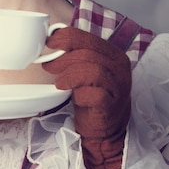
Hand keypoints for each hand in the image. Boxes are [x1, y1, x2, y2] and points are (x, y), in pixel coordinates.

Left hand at [43, 27, 131, 168]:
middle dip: (64, 58)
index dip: (65, 38)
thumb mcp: (84, 70)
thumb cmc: (91, 97)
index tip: (50, 43)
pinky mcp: (112, 104)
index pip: (87, 38)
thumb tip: (51, 40)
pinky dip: (79, 94)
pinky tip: (74, 97)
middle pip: (88, 52)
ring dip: (70, 75)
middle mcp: (119, 66)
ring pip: (92, 69)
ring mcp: (118, 85)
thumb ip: (75, 55)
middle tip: (49, 66)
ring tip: (59, 83)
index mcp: (112, 53)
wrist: (104, 130)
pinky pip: (94, 93)